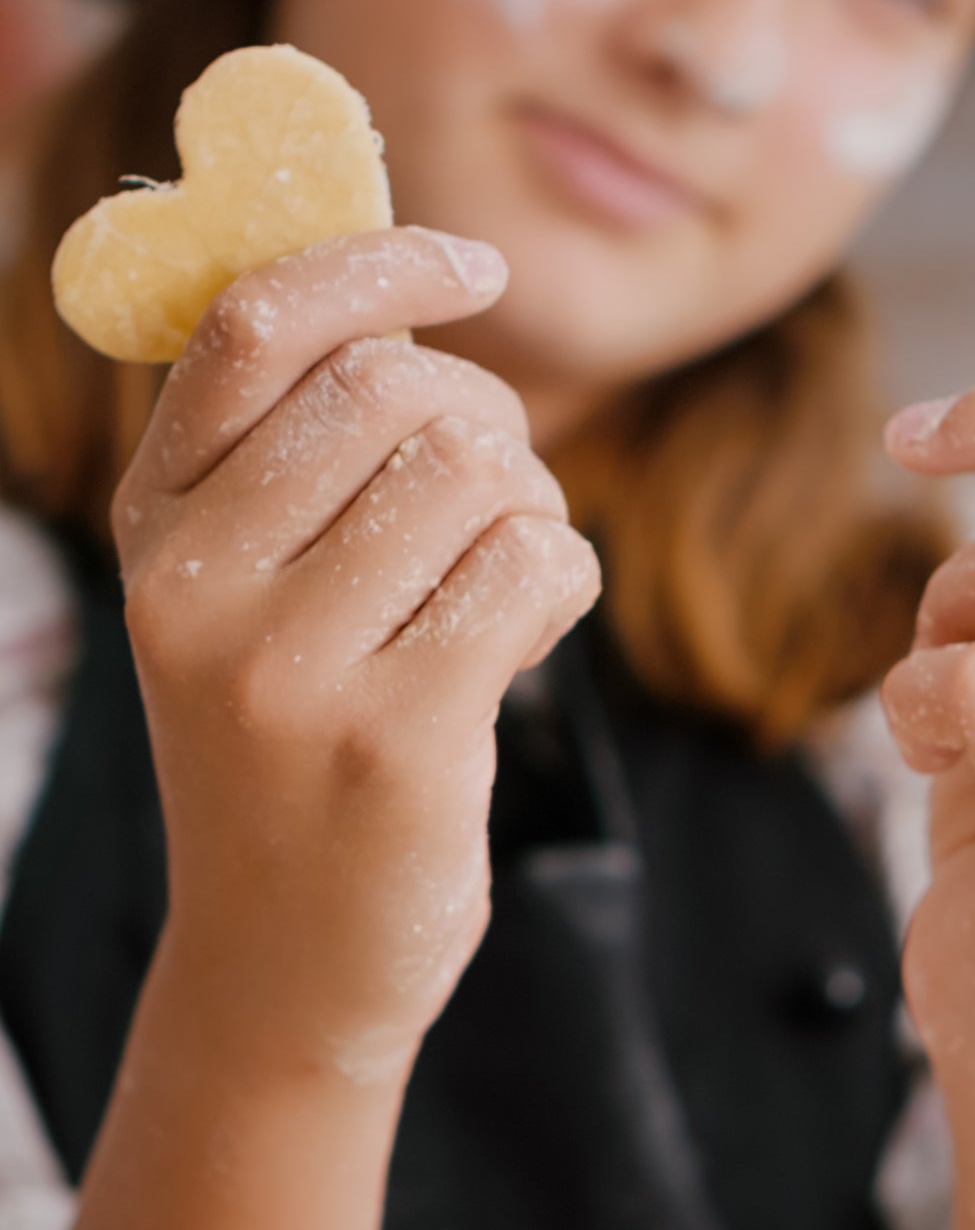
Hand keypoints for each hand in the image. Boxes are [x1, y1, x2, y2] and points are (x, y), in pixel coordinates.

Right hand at [111, 227, 600, 1083]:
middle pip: (401, 388)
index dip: (382, 263)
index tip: (477, 268)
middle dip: (491, 425)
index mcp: (157, 528)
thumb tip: (420, 309)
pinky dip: (563, 580)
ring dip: (532, 512)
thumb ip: (309, 467)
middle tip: (497, 504)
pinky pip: (535, 564)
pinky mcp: (393, 738)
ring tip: (503, 587)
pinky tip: (525, 639)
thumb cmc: (297, 760)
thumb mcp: (255, 606)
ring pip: (482, 471)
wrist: (287, 966)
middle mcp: (198, 586)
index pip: (262, 326)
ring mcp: (289, 668)